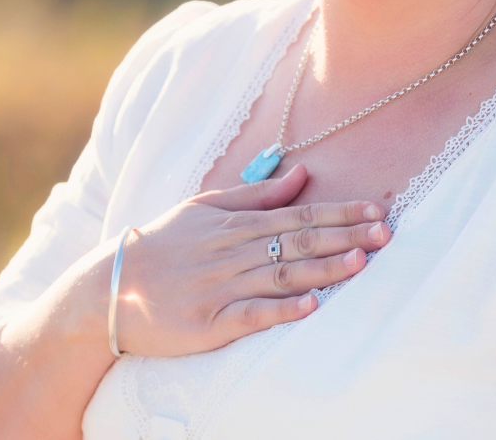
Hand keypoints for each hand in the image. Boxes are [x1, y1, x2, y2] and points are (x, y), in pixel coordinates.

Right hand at [111, 163, 388, 356]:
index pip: (299, 215)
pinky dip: (281, 310)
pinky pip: (252, 315)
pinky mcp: (211, 323)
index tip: (376, 210)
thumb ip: (257, 193)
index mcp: (237, 225)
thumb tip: (303, 172)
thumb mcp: (206, 207)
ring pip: (282, 276)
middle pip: (299, 242)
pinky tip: (310, 306)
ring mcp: (223, 288)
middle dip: (345, 236)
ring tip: (359, 263)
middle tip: (385, 234)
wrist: (109, 287)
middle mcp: (234, 253)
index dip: (340, 213)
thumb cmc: (162, 244)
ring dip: (323, 269)